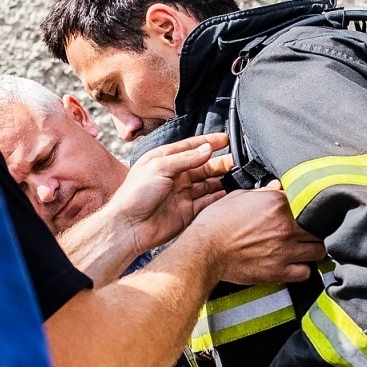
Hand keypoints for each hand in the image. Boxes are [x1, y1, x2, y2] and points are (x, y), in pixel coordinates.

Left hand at [106, 133, 232, 253]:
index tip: (226, 139)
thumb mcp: (160, 167)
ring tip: (237, 175)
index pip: (191, 147)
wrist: (129, 226)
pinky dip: (218, 198)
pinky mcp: (187, 212)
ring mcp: (182, 194)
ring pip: (207, 183)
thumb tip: (207, 149)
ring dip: (221, 179)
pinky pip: (207, 202)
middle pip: (203, 166)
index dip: (208, 142)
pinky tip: (229, 192)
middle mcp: (175, 176)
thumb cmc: (136, 194)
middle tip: (236, 160)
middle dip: (219, 162)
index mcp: (165, 161)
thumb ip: (185, 158)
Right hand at [188, 183, 326, 285]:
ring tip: (306, 248)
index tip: (307, 211)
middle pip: (320, 227)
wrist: (205, 250)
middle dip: (316, 228)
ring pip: (319, 250)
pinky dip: (304, 269)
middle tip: (309, 231)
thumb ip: (263, 192)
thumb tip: (277, 186)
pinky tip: (298, 265)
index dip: (309, 207)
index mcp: (278, 203)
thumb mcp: (238, 197)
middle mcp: (286, 226)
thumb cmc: (217, 222)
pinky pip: (306, 272)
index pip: (309, 201)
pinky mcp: (279, 271)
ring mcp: (285, 250)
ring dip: (314, 249)